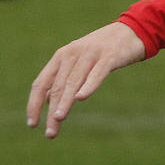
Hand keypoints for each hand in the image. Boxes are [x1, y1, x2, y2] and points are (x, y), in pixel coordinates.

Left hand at [26, 21, 146, 137]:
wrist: (132, 31)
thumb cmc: (103, 50)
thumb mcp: (78, 62)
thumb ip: (63, 78)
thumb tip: (47, 99)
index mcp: (61, 56)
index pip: (41, 83)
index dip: (34, 104)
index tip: (32, 124)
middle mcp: (72, 54)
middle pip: (57, 86)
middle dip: (52, 111)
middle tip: (50, 133)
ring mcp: (90, 54)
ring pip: (73, 82)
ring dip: (64, 102)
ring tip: (58, 119)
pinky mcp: (109, 56)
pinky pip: (96, 73)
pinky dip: (88, 85)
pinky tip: (81, 98)